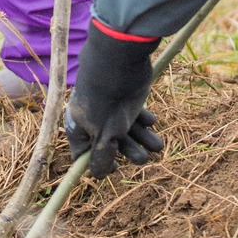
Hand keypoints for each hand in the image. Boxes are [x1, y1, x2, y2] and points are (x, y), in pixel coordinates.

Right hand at [65, 21, 164, 178]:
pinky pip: (136, 118)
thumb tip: (98, 176)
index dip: (98, 163)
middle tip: (142, 156)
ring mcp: (112, 110)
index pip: (83, 153)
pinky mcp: (128, 100)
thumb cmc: (106, 100)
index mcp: (80, 127)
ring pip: (128, 133)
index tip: (116, 167)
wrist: (119, 61)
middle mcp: (94, 120)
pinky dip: (145, 122)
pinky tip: (150, 120)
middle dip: (129, 152)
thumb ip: (101, 158)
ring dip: (142, 140)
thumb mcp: (103, 136)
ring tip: (157, 144)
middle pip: (111, 145)